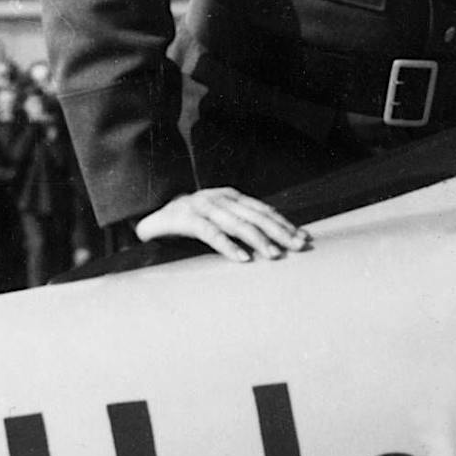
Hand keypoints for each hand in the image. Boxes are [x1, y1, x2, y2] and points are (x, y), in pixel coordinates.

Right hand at [133, 187, 313, 263]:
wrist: (151, 215)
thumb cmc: (190, 220)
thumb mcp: (219, 216)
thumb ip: (241, 221)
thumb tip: (274, 236)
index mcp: (231, 196)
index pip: (264, 210)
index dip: (285, 223)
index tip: (304, 237)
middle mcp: (220, 198)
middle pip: (256, 216)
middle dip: (280, 231)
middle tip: (298, 246)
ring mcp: (203, 207)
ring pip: (237, 223)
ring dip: (259, 240)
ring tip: (275, 255)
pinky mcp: (186, 219)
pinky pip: (211, 233)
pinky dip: (228, 246)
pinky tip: (242, 258)